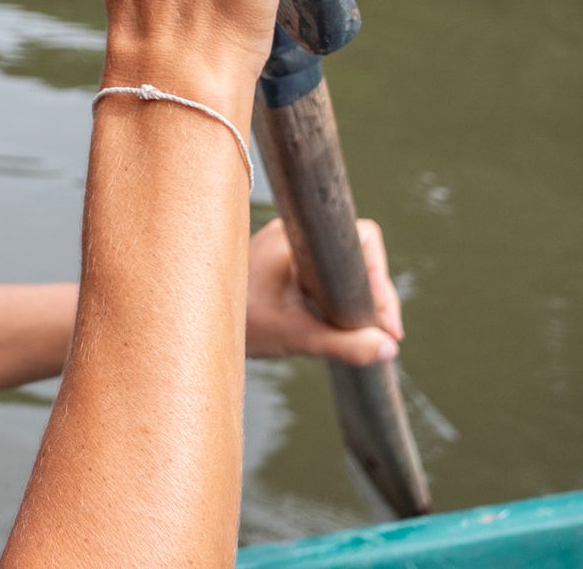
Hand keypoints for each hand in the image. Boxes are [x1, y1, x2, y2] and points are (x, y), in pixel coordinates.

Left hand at [244, 217, 402, 364]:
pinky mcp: (283, 261)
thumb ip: (343, 344)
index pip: (361, 237)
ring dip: (359, 297)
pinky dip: (341, 296)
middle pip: (357, 253)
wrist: (194, 322)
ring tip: (369, 333)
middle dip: (375, 294)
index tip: (385, 321)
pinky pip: (326, 271)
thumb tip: (387, 349)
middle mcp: (294, 233)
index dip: (380, 276)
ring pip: (343, 264)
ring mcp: (288, 245)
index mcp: (297, 238)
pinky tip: (345, 325)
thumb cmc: (238, 322)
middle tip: (385, 335)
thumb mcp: (295, 336)